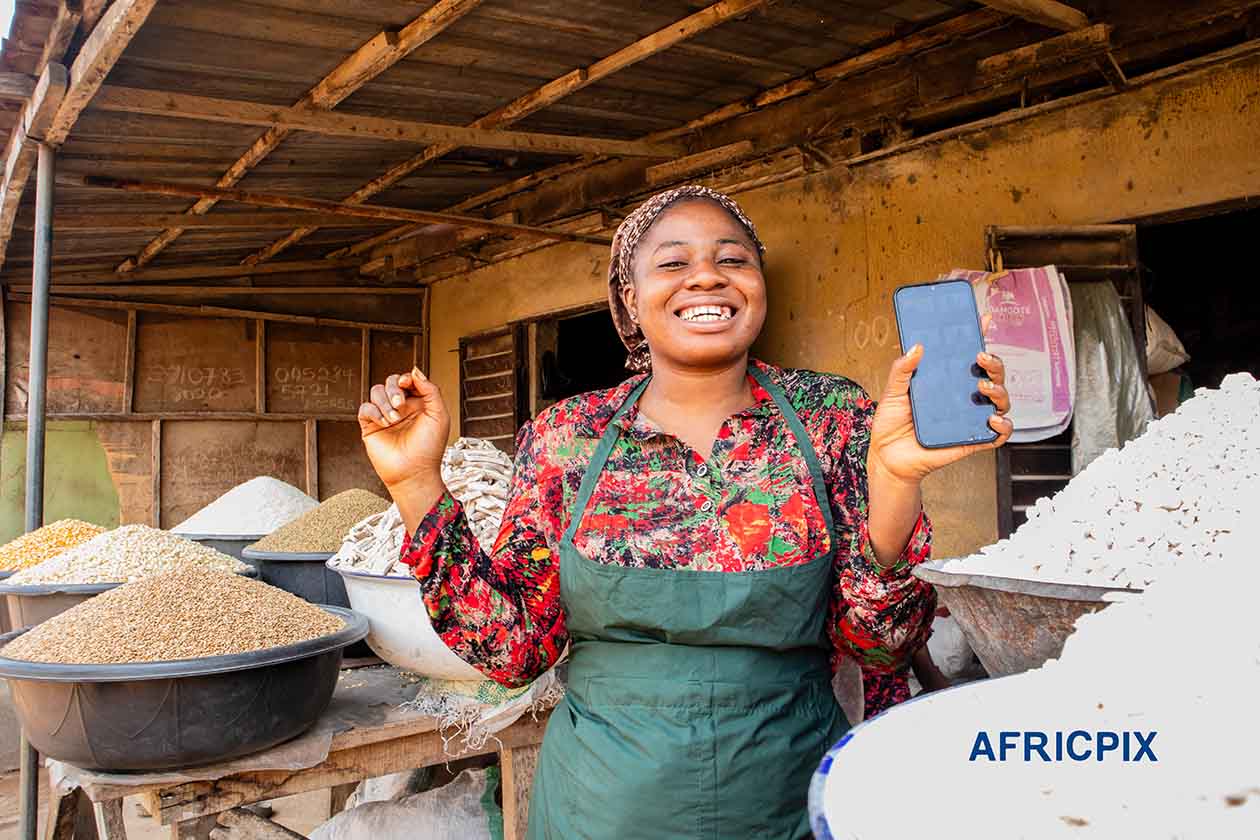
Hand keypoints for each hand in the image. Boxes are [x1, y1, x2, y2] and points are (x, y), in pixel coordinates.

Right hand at [358, 367, 449, 492]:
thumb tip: (415, 371)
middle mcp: (401, 408)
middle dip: (394, 389)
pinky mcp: (371, 426)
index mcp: (418, 403)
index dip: (406, 377)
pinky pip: (365, 407)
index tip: (407, 383)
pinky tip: (385, 423)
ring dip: (385, 402)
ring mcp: (385, 416)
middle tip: (401, 404)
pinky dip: (374, 411)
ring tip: (394, 419)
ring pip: (376, 391)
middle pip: (390, 382)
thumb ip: (430, 390)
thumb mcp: (439, 415)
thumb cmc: (429, 448)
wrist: (414, 471)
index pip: (408, 380)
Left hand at [868, 326, 1012, 486]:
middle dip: (994, 362)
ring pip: (1000, 400)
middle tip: (980, 357)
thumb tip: (916, 346)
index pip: (967, 354)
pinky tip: (991, 418)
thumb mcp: (892, 392)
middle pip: (992, 374)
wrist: (887, 457)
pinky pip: (998, 434)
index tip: (984, 318)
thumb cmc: (891, 424)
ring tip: (982, 387)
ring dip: (999, 390)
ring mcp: (969, 417)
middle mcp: (962, 396)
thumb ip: (902, 370)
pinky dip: (1003, 426)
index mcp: (946, 380)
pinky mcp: (972, 439)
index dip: (979, 335)